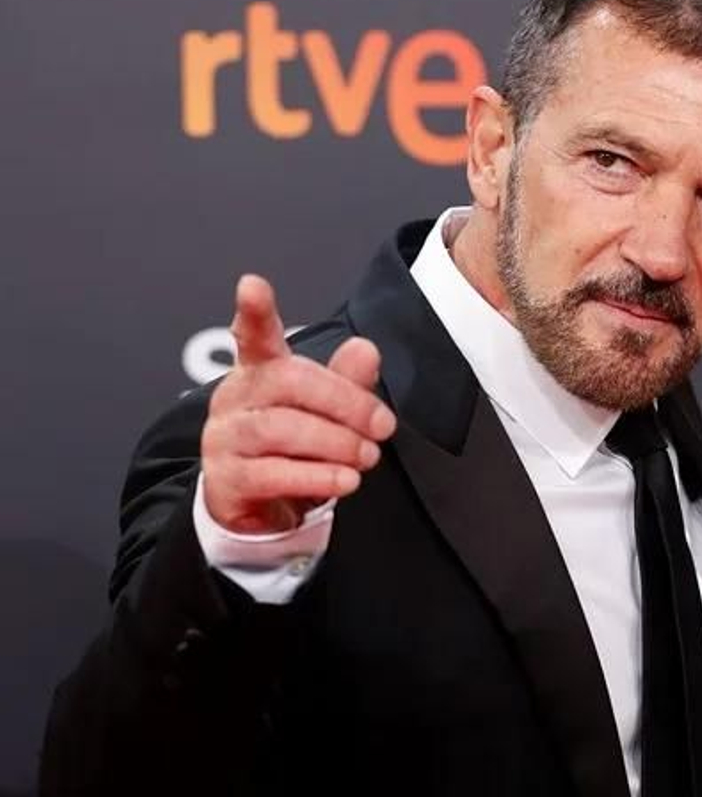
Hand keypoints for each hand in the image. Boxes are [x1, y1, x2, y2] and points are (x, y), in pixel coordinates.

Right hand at [201, 275, 395, 533]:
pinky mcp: (226, 479)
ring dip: (335, 443)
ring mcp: (224, 438)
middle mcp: (235, 398)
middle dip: (345, 402)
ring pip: (280, 429)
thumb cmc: (296, 451)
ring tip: (366, 456)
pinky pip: (272, 474)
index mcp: (259, 372)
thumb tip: (365, 349)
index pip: (254, 336)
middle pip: (288, 382)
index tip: (252, 286)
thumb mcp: (328, 415)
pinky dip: (317, 476)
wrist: (262, 510)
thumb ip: (347, 382)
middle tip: (382, 427)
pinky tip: (345, 479)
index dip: (254, 312)